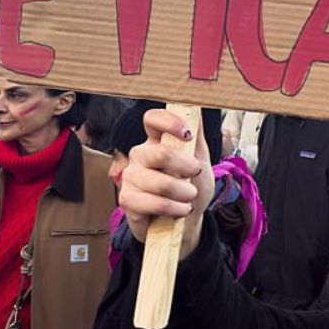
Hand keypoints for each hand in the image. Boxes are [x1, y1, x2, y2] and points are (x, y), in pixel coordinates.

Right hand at [118, 109, 214, 259]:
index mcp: (157, 141)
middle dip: (186, 167)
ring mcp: (131, 177)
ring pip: (160, 182)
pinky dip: (174, 208)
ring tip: (190, 198)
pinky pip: (154, 203)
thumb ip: (197, 135)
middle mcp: (140, 155)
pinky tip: (180, 210)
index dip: (169, 122)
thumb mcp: (200, 159)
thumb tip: (197, 105)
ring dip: (184, 193)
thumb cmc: (191, 187)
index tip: (187, 135)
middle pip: (159, 153)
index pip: (153, 119)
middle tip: (196, 174)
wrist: (186, 223)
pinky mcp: (127, 200)